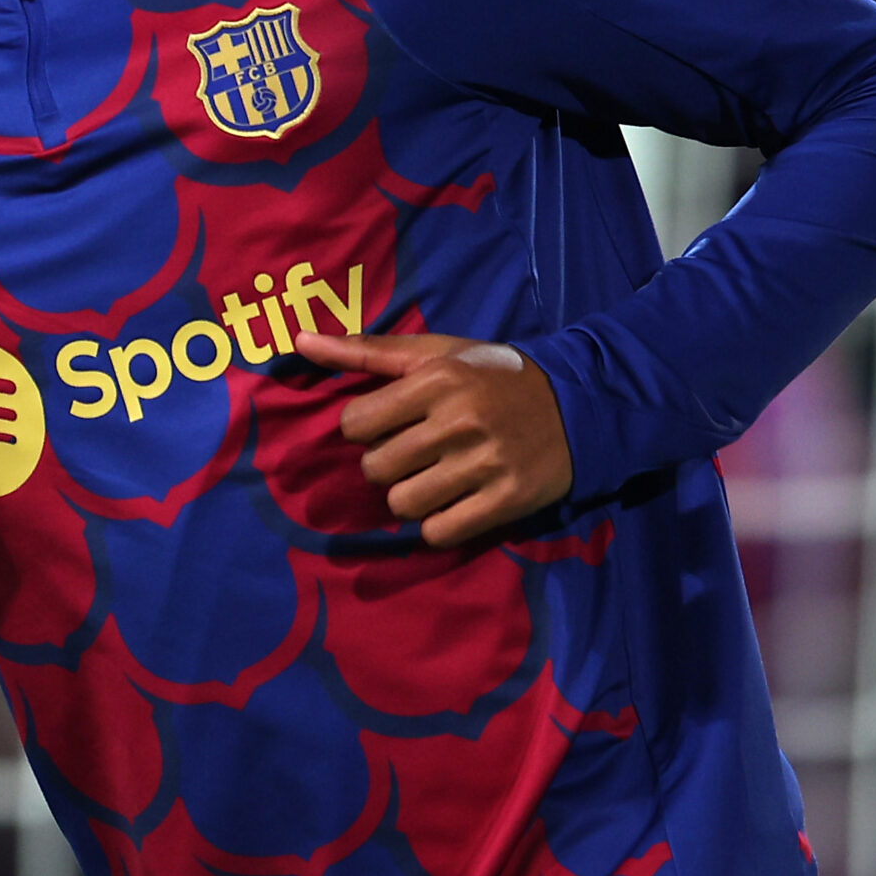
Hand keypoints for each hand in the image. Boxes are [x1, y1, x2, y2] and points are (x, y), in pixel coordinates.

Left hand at [292, 329, 574, 549]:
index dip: (366, 429)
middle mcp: (459, 420)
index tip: (390, 425)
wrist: (577, 406)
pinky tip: (458, 501)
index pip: (356, 424)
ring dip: (412, 497)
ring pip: (403, 503)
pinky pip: (440, 531)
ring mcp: (485, 463)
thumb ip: (365, 350)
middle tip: (418, 453)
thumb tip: (298, 343)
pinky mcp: (507, 500)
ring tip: (437, 478)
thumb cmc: (493, 376)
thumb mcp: (436, 353)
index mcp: (438, 380)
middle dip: (389, 464)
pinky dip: (441, 523)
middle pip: (376, 468)